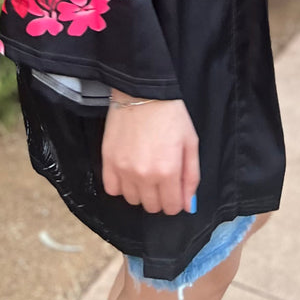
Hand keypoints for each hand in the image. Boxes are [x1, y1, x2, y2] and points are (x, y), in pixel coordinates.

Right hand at [101, 94, 198, 215]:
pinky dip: (121, 185)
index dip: (176, 200)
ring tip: (144, 172)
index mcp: (168, 171)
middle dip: (160, 196)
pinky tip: (128, 173)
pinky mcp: (108, 160)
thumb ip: (191, 177)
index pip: (172, 207)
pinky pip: (112, 189)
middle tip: (161, 177)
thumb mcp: (190, 143)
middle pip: (152, 206)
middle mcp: (145, 175)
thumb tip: (188, 205)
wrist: (142, 91)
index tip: (174, 188)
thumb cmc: (170, 114)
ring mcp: (124, 169)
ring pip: (132, 200)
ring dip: (140, 191)